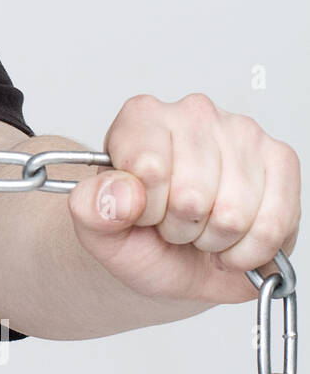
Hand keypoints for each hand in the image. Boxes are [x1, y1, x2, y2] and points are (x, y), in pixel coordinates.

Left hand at [68, 93, 299, 303]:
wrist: (172, 260)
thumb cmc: (136, 236)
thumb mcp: (97, 230)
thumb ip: (91, 209)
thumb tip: (123, 194)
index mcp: (140, 119)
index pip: (148, 168)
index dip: (144, 208)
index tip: (140, 211)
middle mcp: (193, 114)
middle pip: (192, 195)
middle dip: (180, 226)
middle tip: (172, 223)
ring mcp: (242, 133)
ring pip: (234, 213)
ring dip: (214, 238)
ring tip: (199, 228)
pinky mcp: (282, 160)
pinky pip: (274, 223)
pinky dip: (250, 249)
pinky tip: (231, 240)